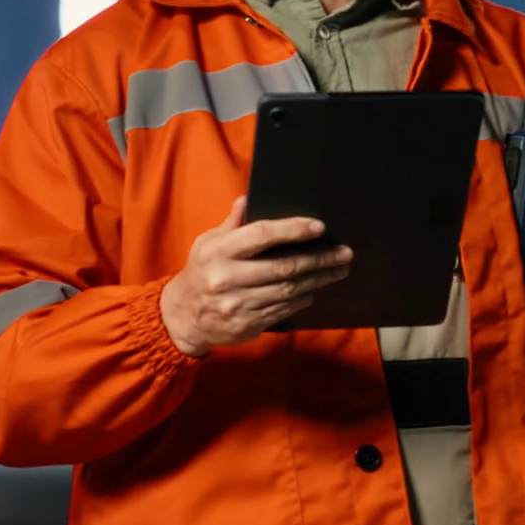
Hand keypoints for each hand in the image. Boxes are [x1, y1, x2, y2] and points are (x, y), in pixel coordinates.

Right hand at [159, 196, 352, 357]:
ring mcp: (238, 304)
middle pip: (283, 267)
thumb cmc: (199, 272)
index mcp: (219, 252)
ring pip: (288, 291)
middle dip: (318, 259)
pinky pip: (283, 310)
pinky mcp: (246, 324)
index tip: (319, 226)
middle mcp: (228, 278)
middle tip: (343, 253)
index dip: (293, 230)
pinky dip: (302, 299)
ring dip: (317, 280)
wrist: (182, 317)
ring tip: (337, 270)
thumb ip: (232, 224)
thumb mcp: (207, 242)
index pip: (262, 235)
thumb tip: (248, 199)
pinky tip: (314, 289)